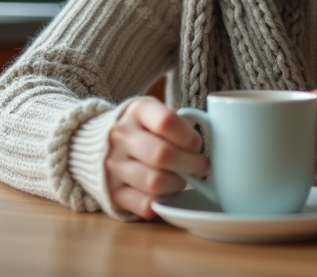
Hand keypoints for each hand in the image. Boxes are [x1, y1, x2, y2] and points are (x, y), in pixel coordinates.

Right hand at [106, 96, 207, 218]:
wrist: (99, 142)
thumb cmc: (144, 128)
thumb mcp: (157, 113)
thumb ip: (179, 123)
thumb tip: (217, 141)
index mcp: (137, 111)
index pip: (166, 122)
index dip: (189, 137)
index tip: (197, 144)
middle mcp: (121, 136)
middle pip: (162, 155)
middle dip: (191, 164)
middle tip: (202, 167)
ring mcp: (113, 165)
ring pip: (154, 182)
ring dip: (178, 184)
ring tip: (182, 179)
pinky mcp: (112, 192)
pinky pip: (143, 204)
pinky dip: (162, 202)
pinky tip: (167, 193)